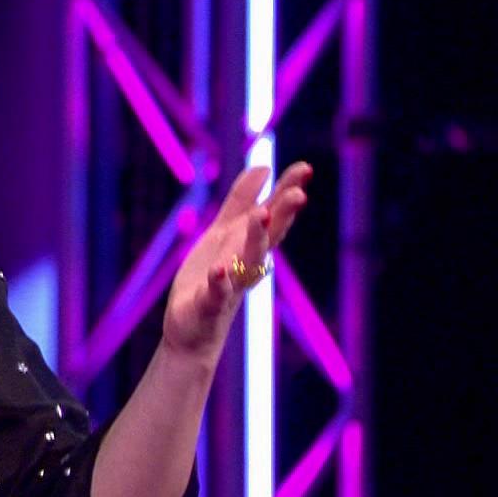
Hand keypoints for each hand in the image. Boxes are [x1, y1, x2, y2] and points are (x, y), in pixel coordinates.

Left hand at [161, 162, 312, 360]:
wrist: (192, 329)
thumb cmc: (211, 278)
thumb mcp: (224, 233)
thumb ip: (241, 201)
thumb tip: (263, 167)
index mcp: (248, 244)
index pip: (274, 215)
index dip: (287, 192)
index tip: (305, 168)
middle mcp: (245, 263)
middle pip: (269, 237)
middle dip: (282, 215)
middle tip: (299, 193)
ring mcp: (230, 285)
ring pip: (247, 261)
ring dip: (256, 240)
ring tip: (260, 215)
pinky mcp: (208, 305)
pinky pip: (216, 293)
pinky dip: (219, 282)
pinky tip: (219, 270)